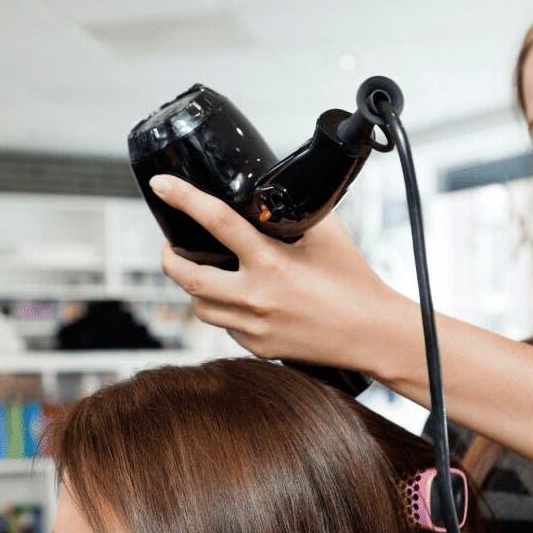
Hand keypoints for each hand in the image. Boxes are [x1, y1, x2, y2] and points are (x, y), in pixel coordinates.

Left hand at [150, 174, 408, 377]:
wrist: (371, 333)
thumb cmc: (353, 282)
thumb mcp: (326, 233)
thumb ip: (293, 212)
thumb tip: (270, 196)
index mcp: (270, 261)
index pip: (215, 221)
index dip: (183, 198)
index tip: (162, 185)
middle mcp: (256, 296)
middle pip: (187, 277)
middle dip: (168, 259)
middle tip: (168, 248)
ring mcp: (253, 326)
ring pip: (200, 306)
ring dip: (196, 287)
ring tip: (203, 273)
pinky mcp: (257, 347)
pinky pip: (225, 326)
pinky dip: (225, 311)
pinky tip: (241, 300)